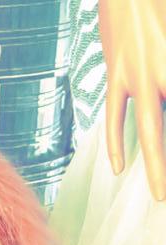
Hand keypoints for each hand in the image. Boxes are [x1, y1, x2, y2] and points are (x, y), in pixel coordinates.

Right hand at [99, 0, 165, 199]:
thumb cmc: (158, 1)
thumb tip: (163, 95)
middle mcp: (161, 68)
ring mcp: (137, 73)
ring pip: (149, 130)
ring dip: (155, 165)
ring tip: (159, 195)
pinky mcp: (116, 72)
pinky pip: (114, 116)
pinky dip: (116, 144)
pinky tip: (117, 169)